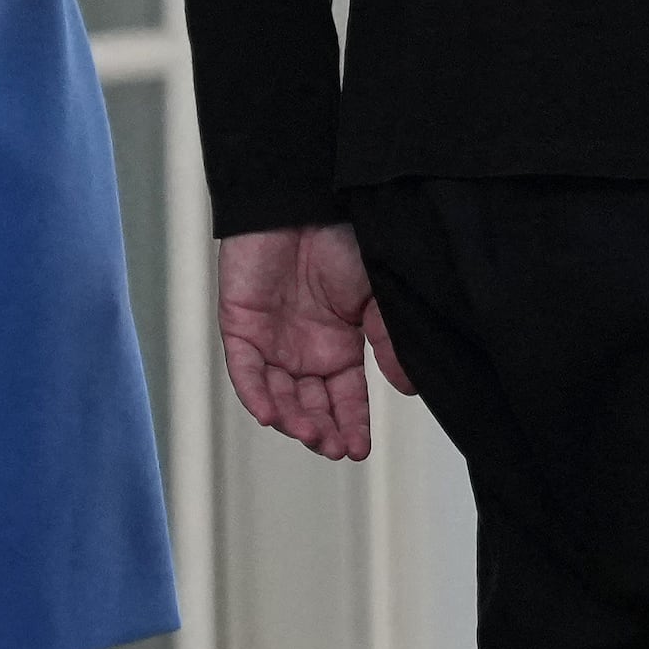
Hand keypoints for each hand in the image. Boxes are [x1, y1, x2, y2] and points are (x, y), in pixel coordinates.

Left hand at [220, 222, 410, 458]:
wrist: (305, 198)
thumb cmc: (343, 237)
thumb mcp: (377, 297)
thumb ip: (389, 343)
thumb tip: (407, 389)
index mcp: (338, 345)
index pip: (345, 398)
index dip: (352, 424)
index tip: (360, 449)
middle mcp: (304, 349)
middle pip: (311, 405)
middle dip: (323, 431)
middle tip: (335, 448)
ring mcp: (270, 340)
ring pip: (277, 395)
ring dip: (293, 420)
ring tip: (312, 435)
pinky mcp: (241, 325)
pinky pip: (244, 370)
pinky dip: (256, 395)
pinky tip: (272, 416)